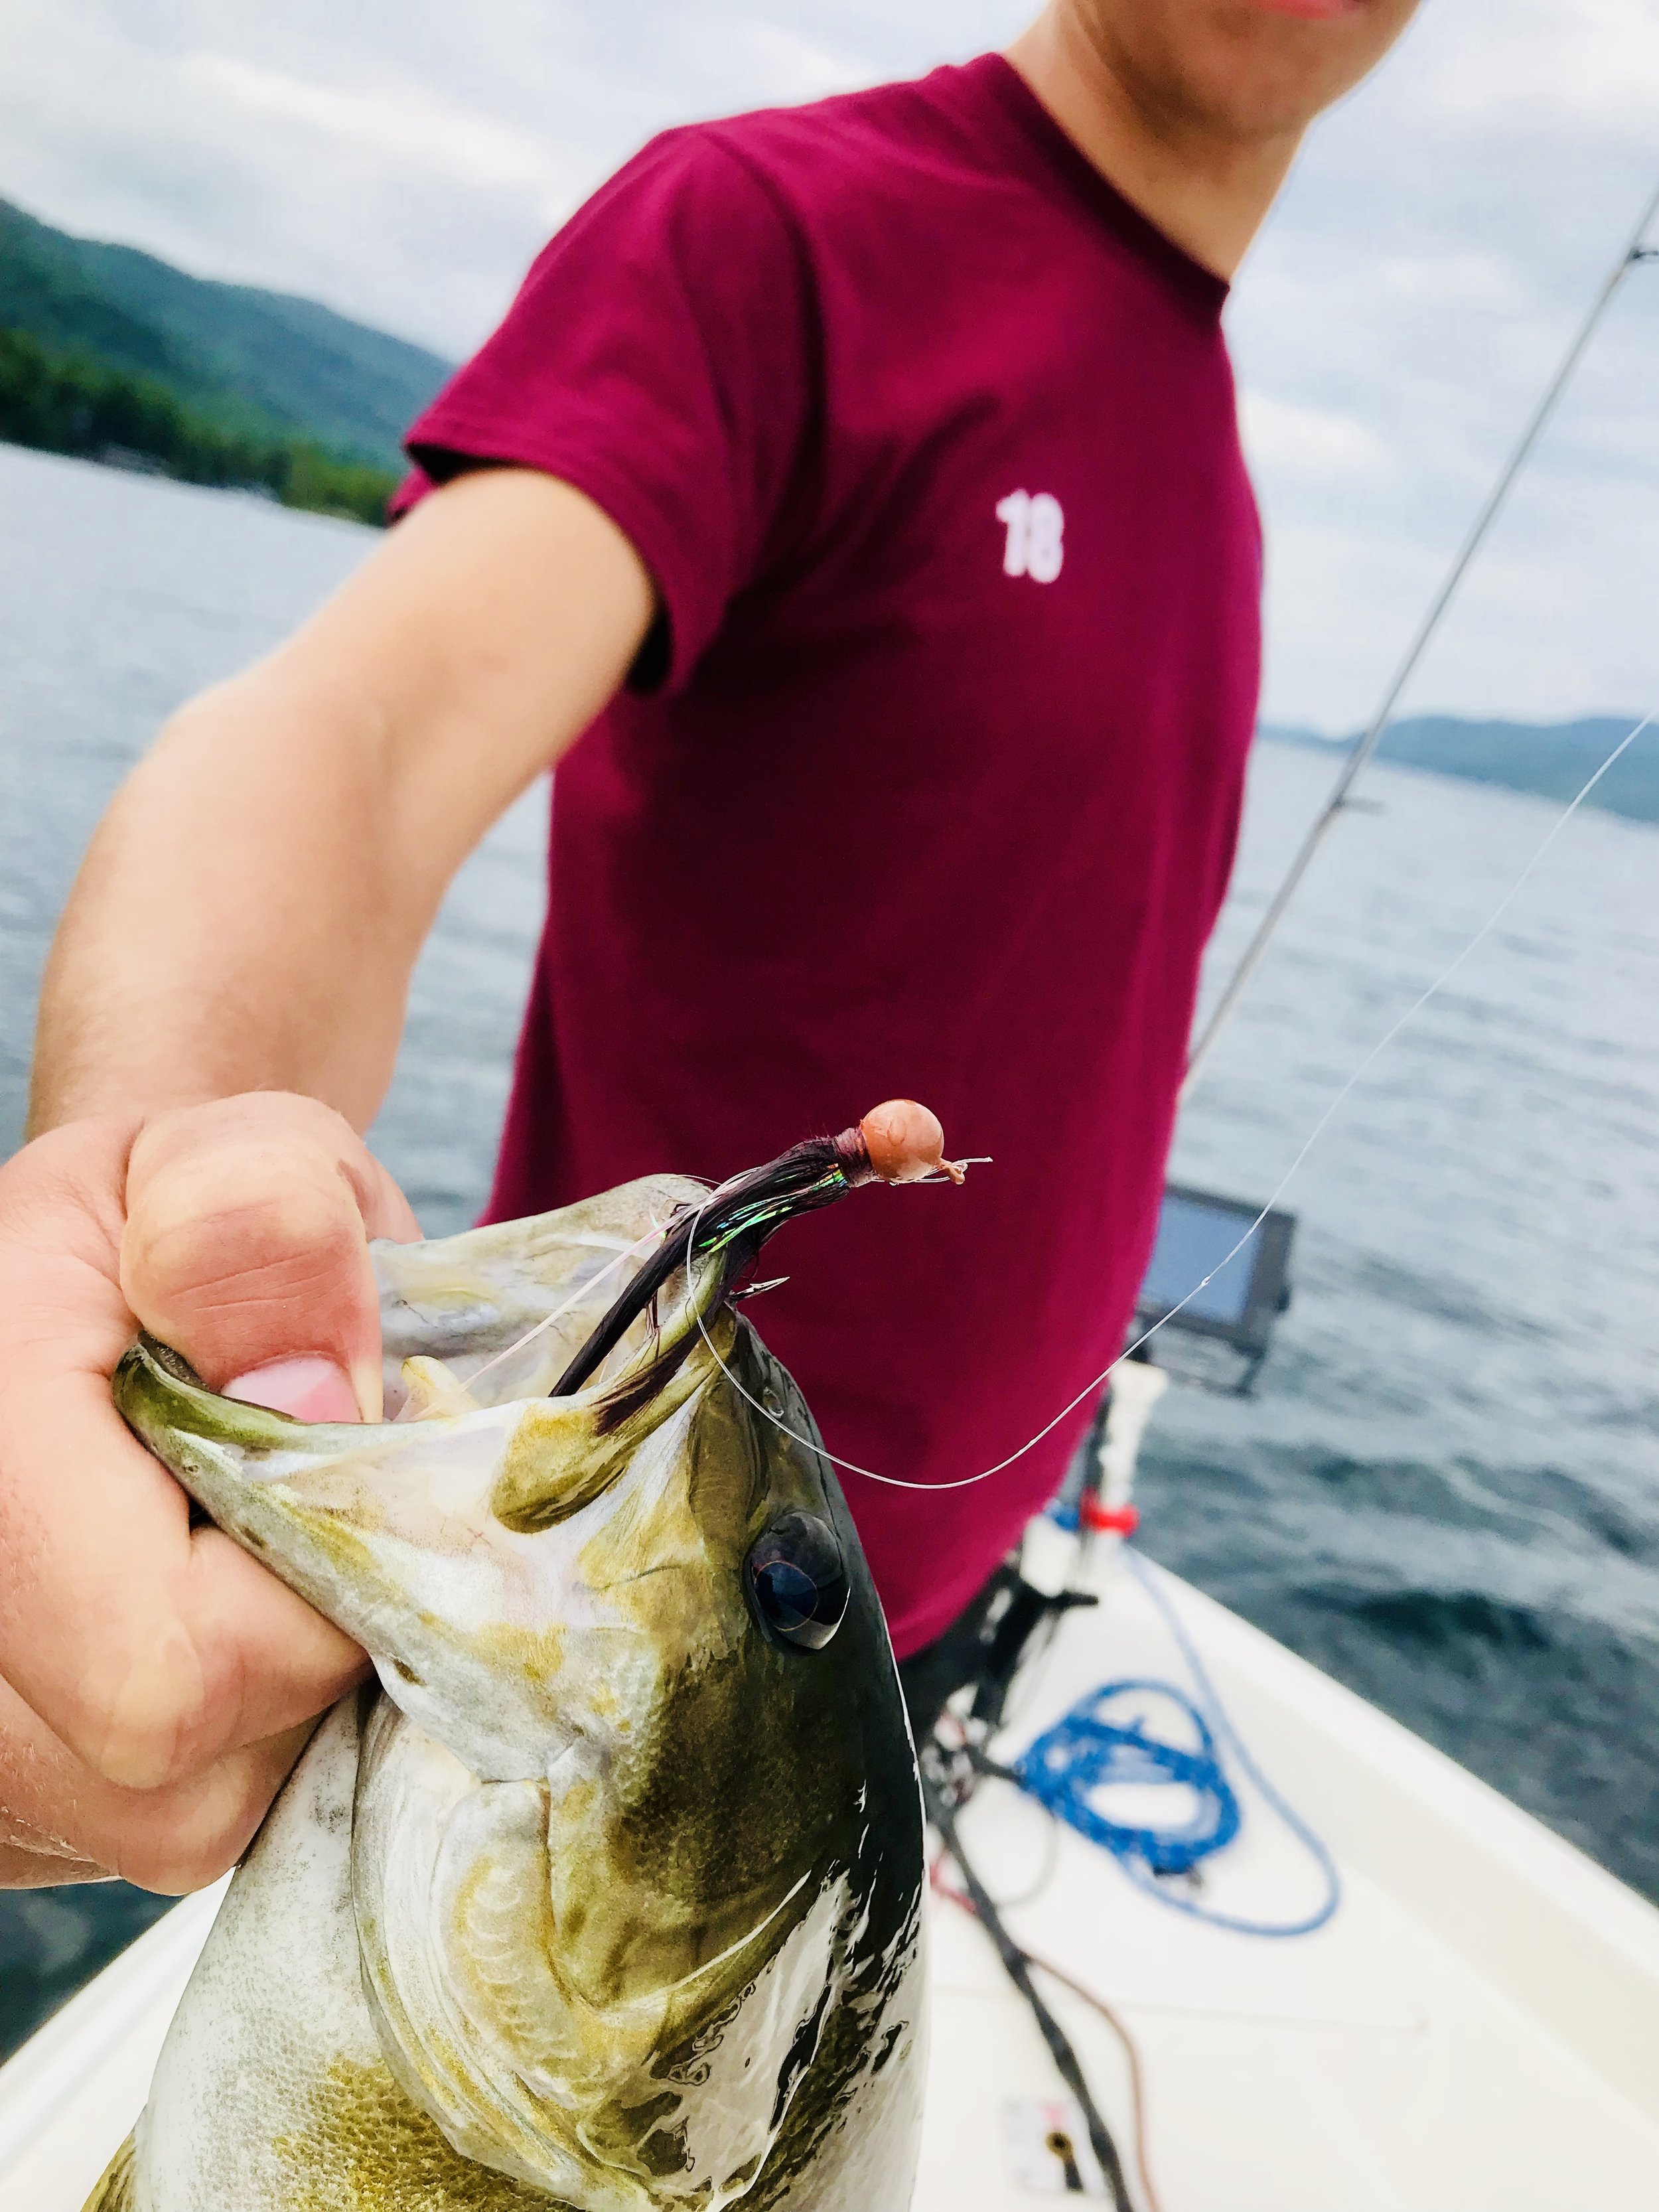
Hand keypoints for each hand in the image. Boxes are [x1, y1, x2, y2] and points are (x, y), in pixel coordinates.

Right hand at [0, 1093, 416, 1890]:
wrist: (120, 1270)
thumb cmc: (178, 1214)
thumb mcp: (233, 1155)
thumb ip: (260, 1233)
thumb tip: (308, 1396)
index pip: (168, 1667)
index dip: (317, 1584)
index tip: (358, 1461)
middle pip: (184, 1762)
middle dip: (309, 1632)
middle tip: (313, 1497)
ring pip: (194, 1809)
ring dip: (285, 1684)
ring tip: (262, 1540)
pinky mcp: (28, 1798)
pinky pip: (186, 1814)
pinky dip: (251, 1725)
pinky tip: (234, 1603)